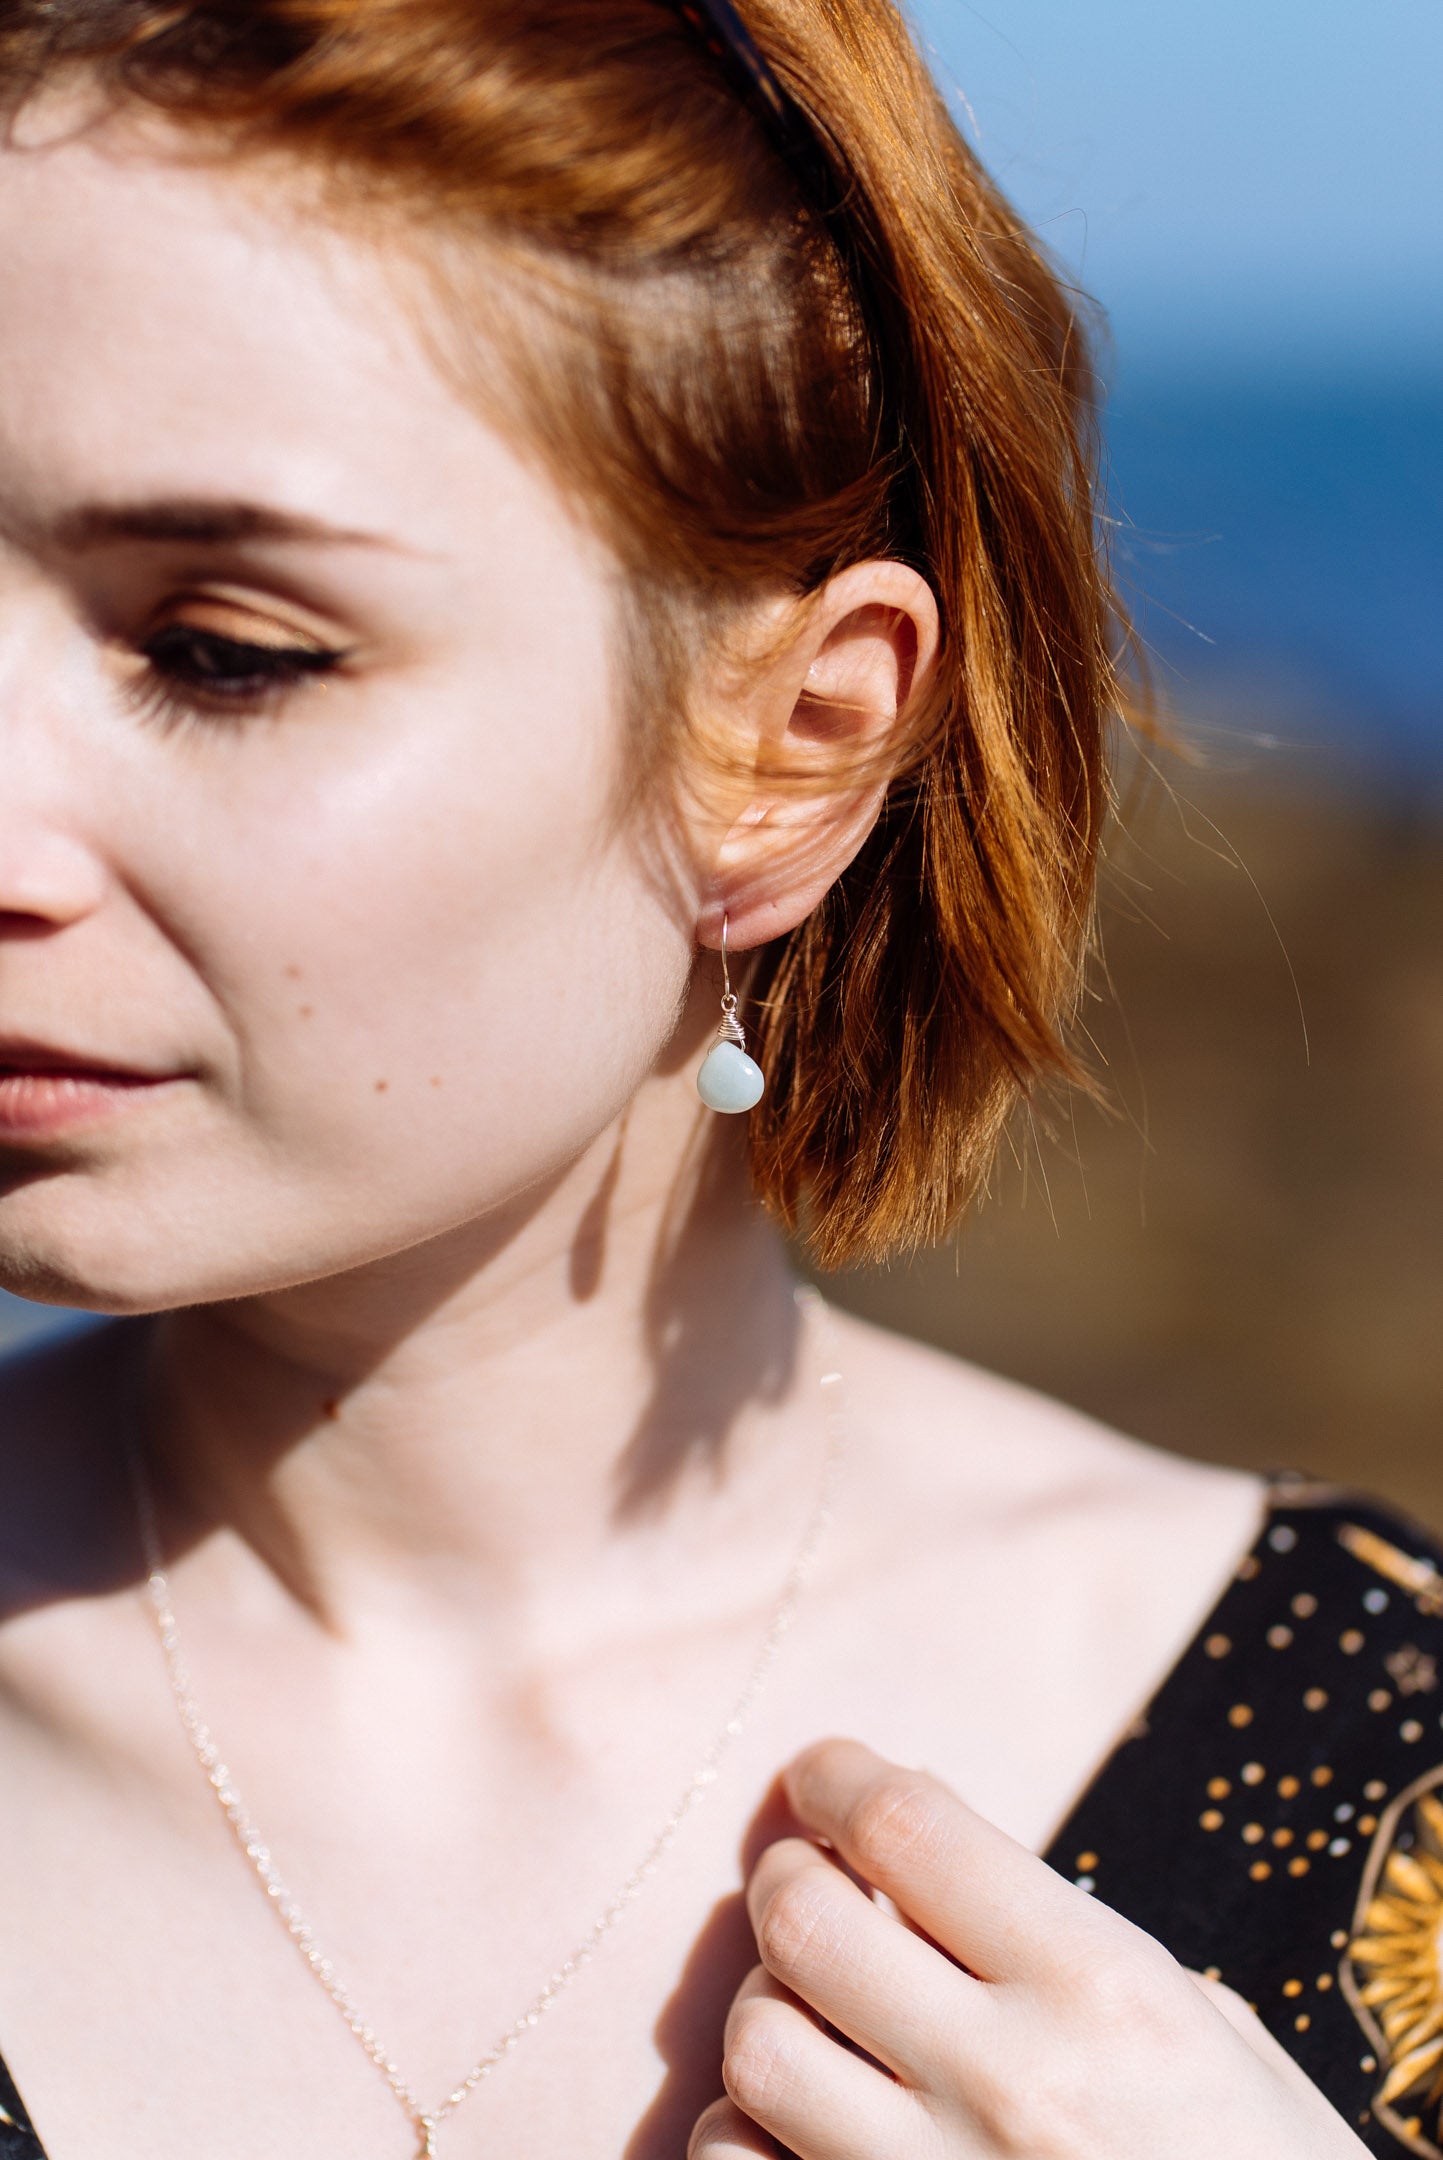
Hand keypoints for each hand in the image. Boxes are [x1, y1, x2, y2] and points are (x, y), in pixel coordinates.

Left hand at [689, 1739, 1367, 2158]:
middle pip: (805, 1921)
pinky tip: (792, 2123)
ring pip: (758, 2046)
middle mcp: (1010, 2084)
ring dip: (770, 2005)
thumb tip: (924, 1850)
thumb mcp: (1210, 2033)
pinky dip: (742, 2132)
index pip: (910, 1829)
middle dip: (790, 1876)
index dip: (841, 1778)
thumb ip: (1067, 1941)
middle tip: (811, 1877)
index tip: (822, 1771)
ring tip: (812, 2007)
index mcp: (1104, 1993)